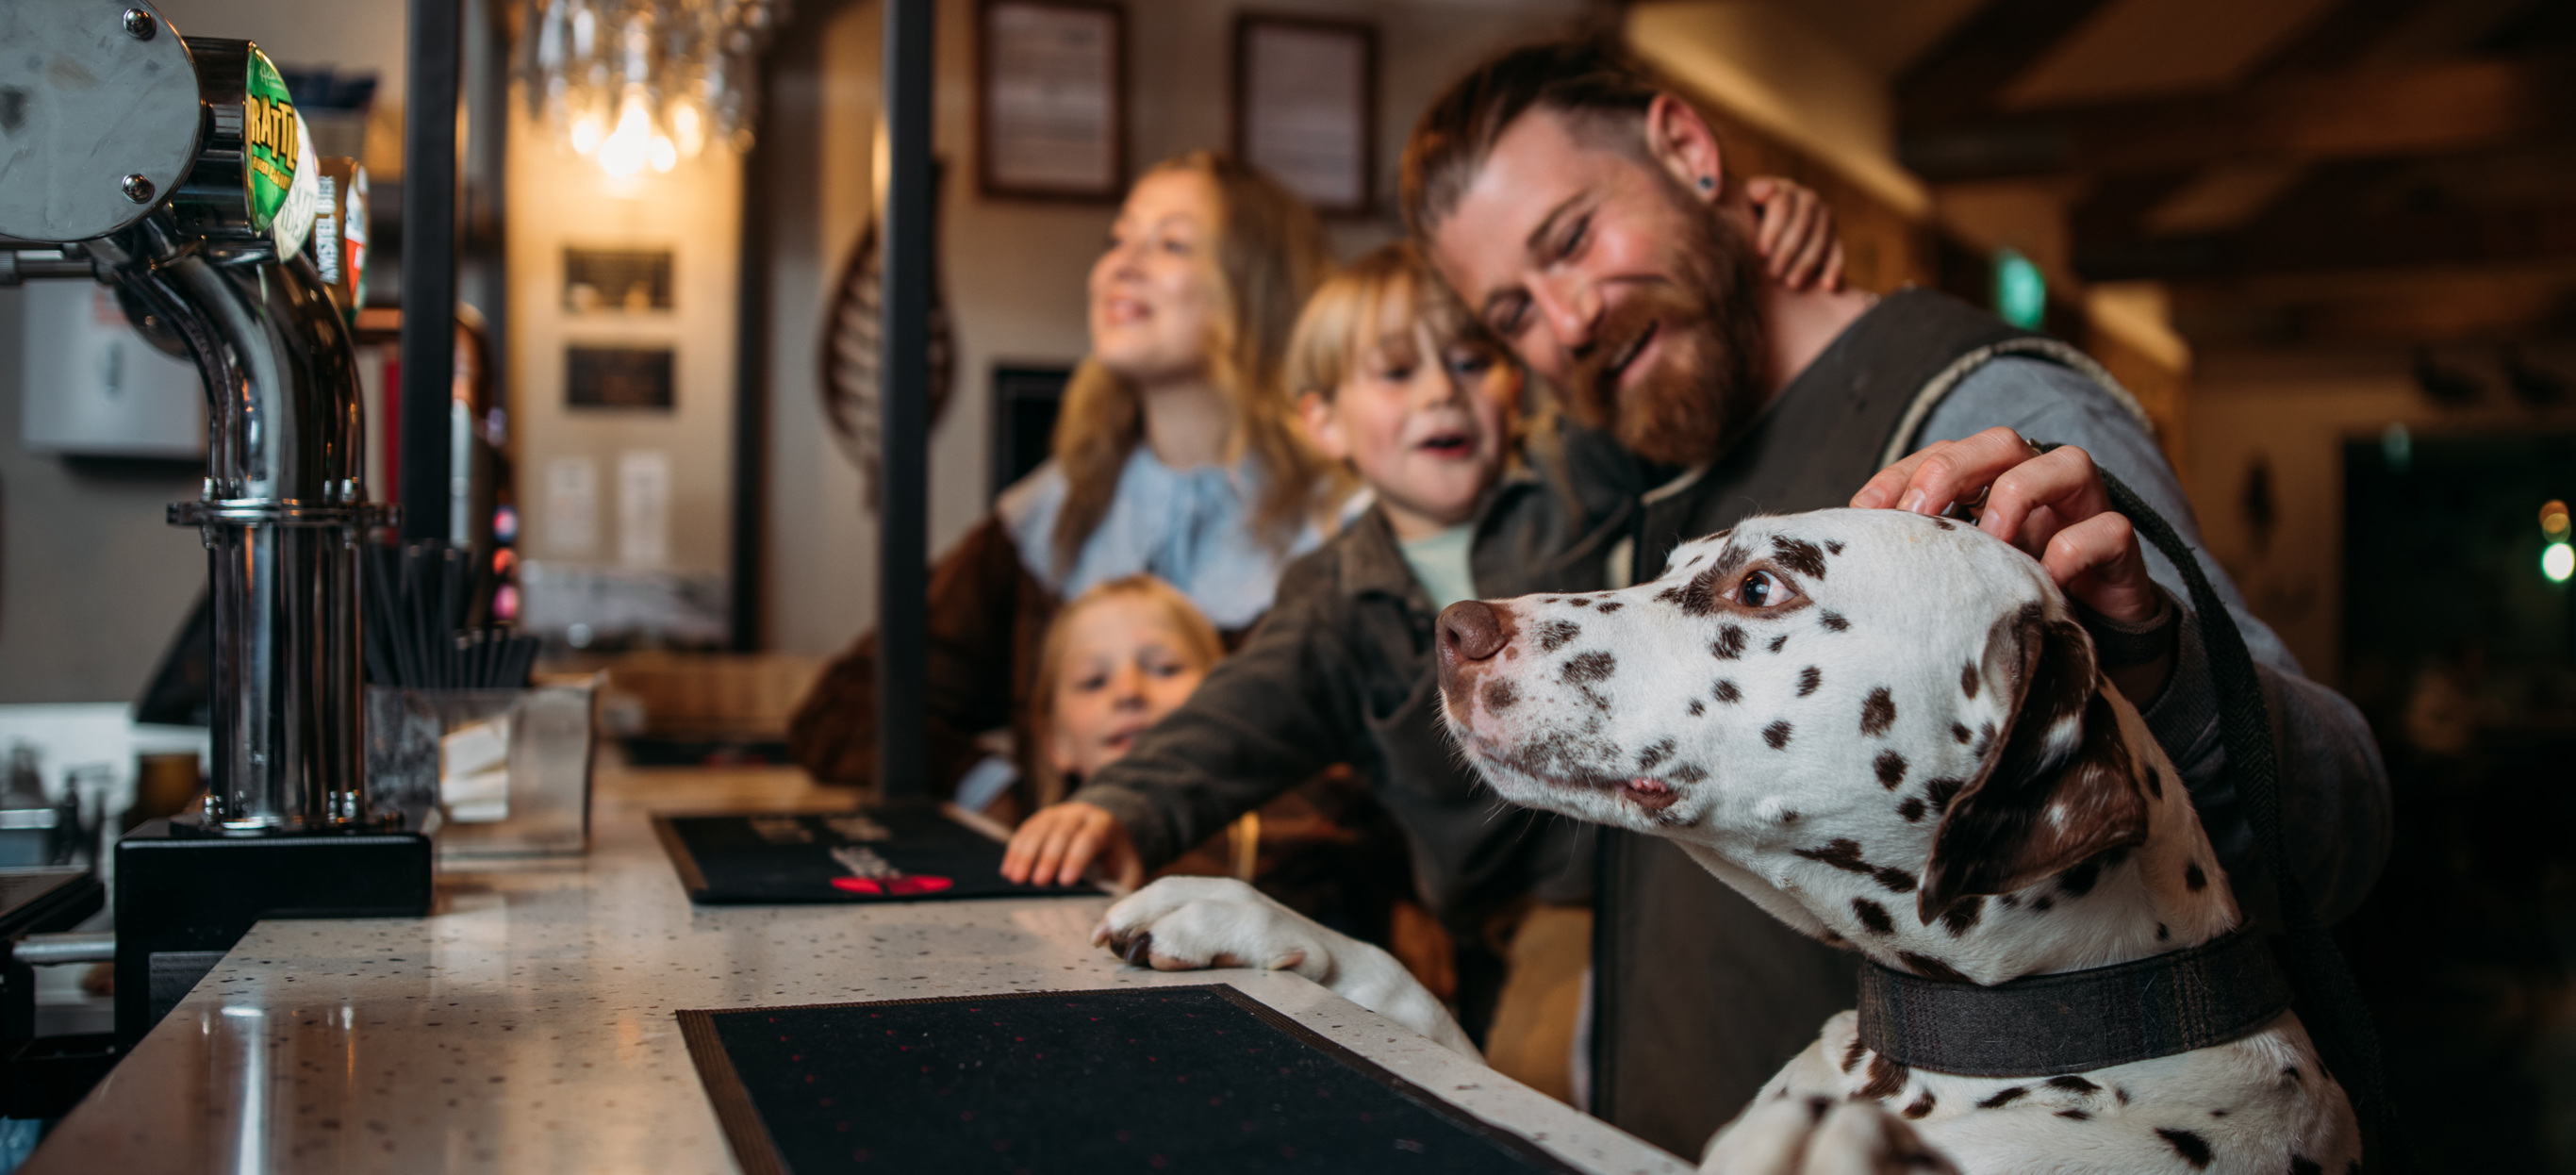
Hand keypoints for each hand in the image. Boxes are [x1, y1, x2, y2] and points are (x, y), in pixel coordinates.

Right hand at [1000, 800, 1142, 888]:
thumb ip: (1120, 892)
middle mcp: (1081, 814)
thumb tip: (1106, 923)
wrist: (1105, 831)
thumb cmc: (1116, 859)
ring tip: (1015, 879)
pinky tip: (1007, 870)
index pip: (1090, 838)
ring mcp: (1059, 813)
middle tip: (1037, 883)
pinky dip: (1015, 849)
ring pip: (1040, 828)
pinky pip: (1025, 830)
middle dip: (1048, 857)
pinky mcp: (1042, 818)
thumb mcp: (1128, 872)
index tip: (1065, 882)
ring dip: (1026, 853)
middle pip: (1062, 831)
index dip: (1076, 858)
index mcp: (1105, 825)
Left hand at [1746, 176, 1845, 292]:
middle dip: (1787, 250)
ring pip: (1820, 238)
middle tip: (1773, 274)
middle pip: (1802, 223)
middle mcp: (1808, 198)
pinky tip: (1828, 285)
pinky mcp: (1835, 235)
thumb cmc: (1748, 221)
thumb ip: (1750, 196)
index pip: (1782, 205)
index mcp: (1783, 189)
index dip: (1772, 230)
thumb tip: (1765, 190)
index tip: (1761, 253)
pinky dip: (1834, 268)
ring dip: (1806, 262)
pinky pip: (1838, 251)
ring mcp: (1824, 216)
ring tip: (1791, 283)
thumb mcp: (1743, 206)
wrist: (1768, 234)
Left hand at [1851, 427, 2163, 627]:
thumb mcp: (1952, 577)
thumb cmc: (2005, 602)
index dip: (1900, 474)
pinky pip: (2107, 529)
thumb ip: (1917, 558)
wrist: (2086, 647)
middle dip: (1954, 468)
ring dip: (2018, 494)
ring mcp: (2083, 512)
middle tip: (1921, 514)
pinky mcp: (2118, 549)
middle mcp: (2036, 486)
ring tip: (1991, 540)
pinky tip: (2045, 580)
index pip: (1940, 455)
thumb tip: (1847, 561)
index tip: (1864, 512)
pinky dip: (2074, 549)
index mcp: (1988, 488)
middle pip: (2000, 442)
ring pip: (2066, 463)